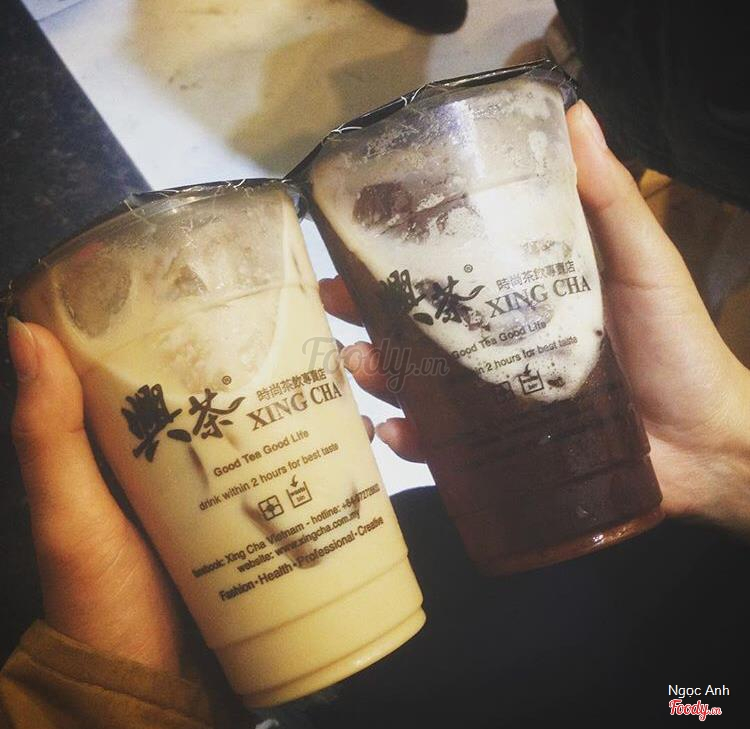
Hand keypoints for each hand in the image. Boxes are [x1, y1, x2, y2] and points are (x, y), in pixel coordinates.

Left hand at [6, 319, 377, 670]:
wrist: (157, 689)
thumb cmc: (103, 601)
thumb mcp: (71, 517)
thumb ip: (48, 438)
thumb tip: (24, 331)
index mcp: (126, 444)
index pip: (149, 366)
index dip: (174, 324)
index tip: (211, 284)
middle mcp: (175, 458)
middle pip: (220, 393)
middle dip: (257, 359)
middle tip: (294, 326)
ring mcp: (219, 490)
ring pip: (260, 429)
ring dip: (296, 401)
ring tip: (336, 372)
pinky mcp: (252, 520)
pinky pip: (285, 474)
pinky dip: (313, 452)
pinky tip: (348, 435)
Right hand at [319, 100, 749, 536]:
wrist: (706, 447)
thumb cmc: (677, 348)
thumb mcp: (642, 262)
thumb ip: (608, 198)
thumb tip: (575, 113)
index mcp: (521, 296)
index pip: (449, 270)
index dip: (400, 256)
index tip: (356, 239)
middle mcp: (498, 345)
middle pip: (419, 326)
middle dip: (367, 315)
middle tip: (330, 305)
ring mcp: (494, 400)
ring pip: (418, 385)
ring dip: (378, 374)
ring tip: (355, 365)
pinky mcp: (499, 450)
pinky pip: (444, 446)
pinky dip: (413, 441)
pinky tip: (394, 433)